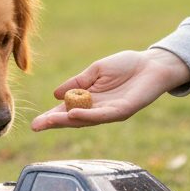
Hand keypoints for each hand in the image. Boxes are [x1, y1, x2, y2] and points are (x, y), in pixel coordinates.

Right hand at [30, 48, 189, 130]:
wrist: (153, 64)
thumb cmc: (126, 65)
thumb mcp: (96, 71)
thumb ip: (78, 82)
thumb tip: (55, 94)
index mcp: (90, 99)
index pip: (67, 110)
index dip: (52, 116)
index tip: (36, 122)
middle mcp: (98, 109)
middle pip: (73, 119)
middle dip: (54, 123)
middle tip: (36, 126)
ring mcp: (110, 112)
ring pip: (86, 120)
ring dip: (67, 121)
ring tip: (51, 121)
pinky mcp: (123, 110)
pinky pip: (103, 115)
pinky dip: (88, 116)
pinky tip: (74, 114)